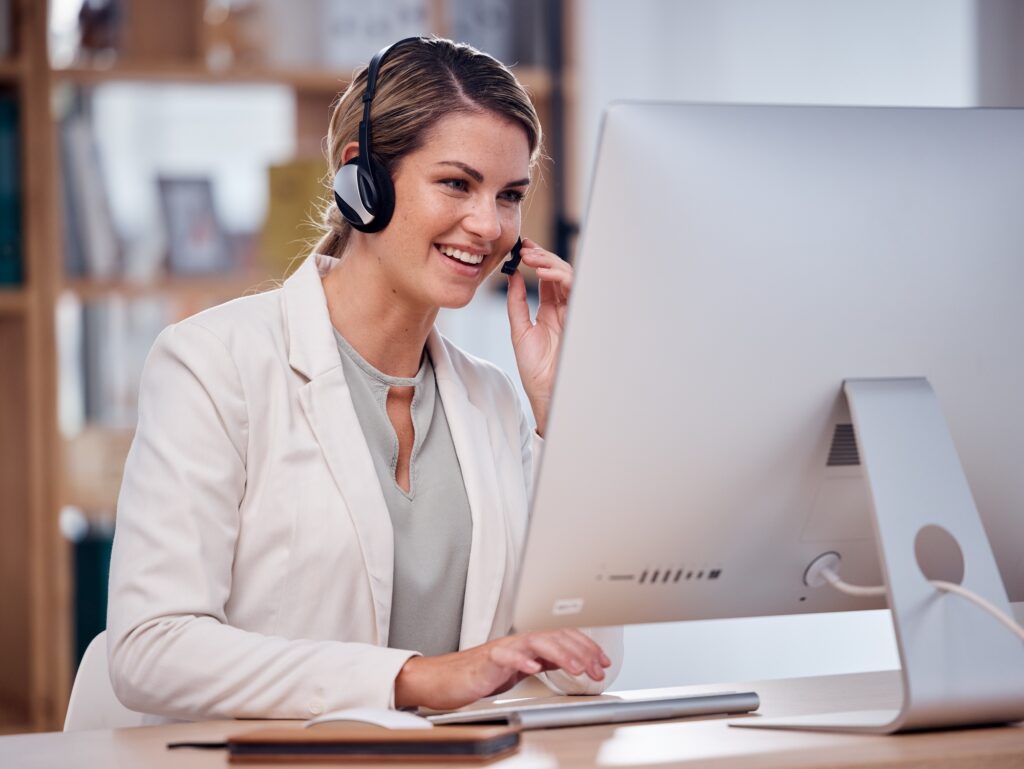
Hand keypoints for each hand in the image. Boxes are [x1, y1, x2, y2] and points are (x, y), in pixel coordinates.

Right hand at [393, 629, 610, 710]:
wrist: (445, 679)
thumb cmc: (481, 674)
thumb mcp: (521, 668)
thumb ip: (544, 662)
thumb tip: (572, 663)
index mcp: (530, 644)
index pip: (564, 638)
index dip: (587, 647)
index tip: (603, 662)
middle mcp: (519, 642)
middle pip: (556, 637)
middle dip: (581, 652)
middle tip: (596, 669)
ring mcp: (504, 649)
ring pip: (537, 642)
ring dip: (560, 653)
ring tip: (576, 668)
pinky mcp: (487, 660)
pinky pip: (506, 656)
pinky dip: (521, 660)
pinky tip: (533, 668)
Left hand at [505, 238, 572, 436]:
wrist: (547, 391)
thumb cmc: (536, 368)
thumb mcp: (520, 330)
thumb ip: (517, 303)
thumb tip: (512, 277)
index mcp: (550, 311)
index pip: (546, 278)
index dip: (535, 261)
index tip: (520, 248)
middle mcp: (564, 308)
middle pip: (557, 273)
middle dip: (542, 256)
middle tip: (524, 247)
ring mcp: (573, 311)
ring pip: (568, 276)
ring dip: (549, 262)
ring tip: (530, 256)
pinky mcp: (579, 315)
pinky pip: (574, 288)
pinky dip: (559, 277)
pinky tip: (542, 272)